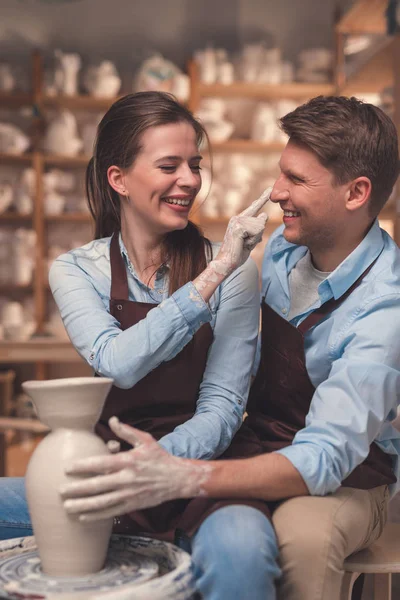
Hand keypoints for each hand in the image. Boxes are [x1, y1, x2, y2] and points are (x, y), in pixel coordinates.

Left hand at [60, 417, 210, 521]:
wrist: (178, 479)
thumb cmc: (159, 458)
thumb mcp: (145, 440)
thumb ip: (126, 431)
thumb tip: (112, 420)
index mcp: (128, 461)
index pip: (102, 464)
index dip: (84, 466)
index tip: (68, 468)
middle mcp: (127, 479)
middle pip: (98, 485)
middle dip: (77, 489)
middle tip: (60, 490)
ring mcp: (129, 494)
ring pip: (102, 502)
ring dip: (83, 505)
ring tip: (66, 506)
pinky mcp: (132, 505)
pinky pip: (111, 512)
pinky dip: (96, 516)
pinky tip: (82, 517)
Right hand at [214, 187, 270, 276]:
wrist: (225, 263)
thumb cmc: (237, 254)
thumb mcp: (251, 240)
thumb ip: (258, 229)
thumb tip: (265, 214)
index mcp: (240, 219)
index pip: (254, 207)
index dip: (262, 198)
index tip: (270, 189)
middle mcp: (238, 217)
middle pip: (262, 220)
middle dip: (258, 235)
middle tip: (245, 244)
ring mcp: (237, 221)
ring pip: (260, 227)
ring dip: (255, 239)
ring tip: (243, 244)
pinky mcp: (239, 227)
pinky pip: (257, 231)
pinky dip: (252, 241)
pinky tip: (242, 244)